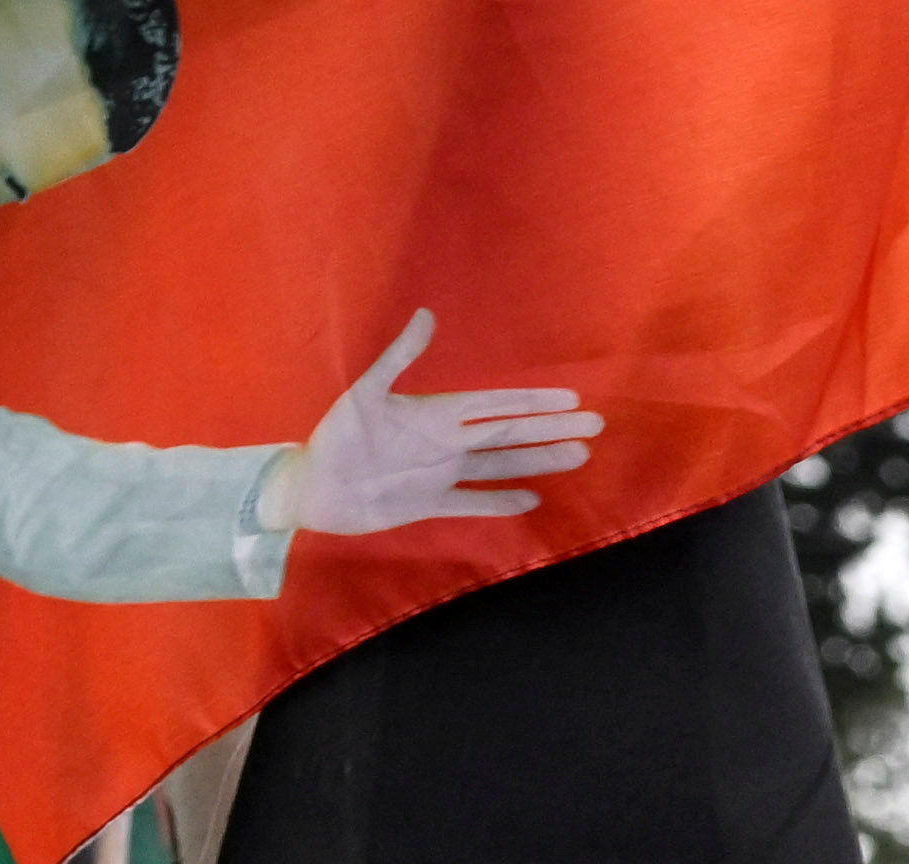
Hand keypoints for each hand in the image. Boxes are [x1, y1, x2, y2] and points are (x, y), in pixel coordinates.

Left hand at [269, 316, 602, 541]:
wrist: (312, 488)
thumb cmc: (335, 437)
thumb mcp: (365, 394)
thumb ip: (398, 357)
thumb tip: (427, 315)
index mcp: (437, 413)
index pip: (497, 406)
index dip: (534, 403)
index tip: (571, 400)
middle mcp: (447, 442)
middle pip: (511, 434)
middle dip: (552, 430)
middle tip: (596, 425)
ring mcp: (442, 474)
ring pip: (502, 465)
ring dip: (540, 461)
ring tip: (579, 456)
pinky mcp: (430, 503)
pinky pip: (474, 501)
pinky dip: (500, 500)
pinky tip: (532, 499)